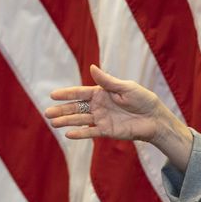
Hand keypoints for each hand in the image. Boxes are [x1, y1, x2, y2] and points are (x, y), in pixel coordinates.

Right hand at [44, 65, 162, 141]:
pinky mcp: (106, 131)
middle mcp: (99, 105)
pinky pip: (90, 132)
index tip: (53, 94)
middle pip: (76, 107)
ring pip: (80, 120)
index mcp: (102, 92)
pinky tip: (68, 134)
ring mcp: (101, 119)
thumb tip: (92, 67)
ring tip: (53, 122)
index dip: (67, 94)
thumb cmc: (142, 99)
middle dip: (62, 109)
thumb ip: (107, 81)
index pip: (81, 93)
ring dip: (67, 121)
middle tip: (47, 112)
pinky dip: (80, 133)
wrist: (154, 118)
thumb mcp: (125, 87)